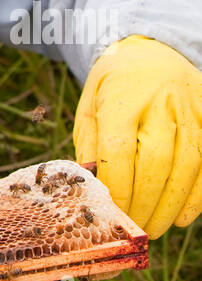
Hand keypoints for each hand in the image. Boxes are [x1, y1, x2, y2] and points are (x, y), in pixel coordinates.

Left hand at [74, 35, 201, 238]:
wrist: (151, 52)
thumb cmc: (114, 86)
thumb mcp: (90, 105)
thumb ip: (90, 144)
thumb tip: (92, 186)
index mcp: (122, 96)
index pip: (119, 148)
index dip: (118, 186)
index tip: (113, 213)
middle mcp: (160, 100)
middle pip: (157, 161)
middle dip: (146, 202)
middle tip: (135, 228)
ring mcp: (191, 108)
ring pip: (189, 166)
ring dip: (172, 205)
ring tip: (156, 228)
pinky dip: (198, 196)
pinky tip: (183, 216)